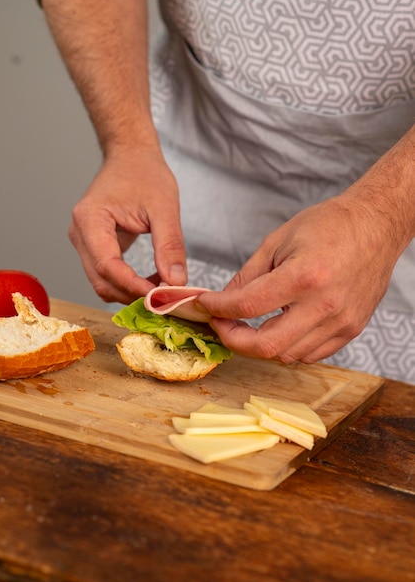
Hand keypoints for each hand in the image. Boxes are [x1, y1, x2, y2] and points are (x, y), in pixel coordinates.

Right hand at [69, 146, 186, 303]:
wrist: (132, 156)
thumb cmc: (144, 173)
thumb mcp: (164, 207)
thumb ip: (170, 246)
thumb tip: (176, 282)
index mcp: (90, 220)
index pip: (107, 266)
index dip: (134, 286)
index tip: (161, 296)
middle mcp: (80, 234)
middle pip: (101, 281)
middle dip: (133, 295)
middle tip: (165, 299)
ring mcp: (84, 242)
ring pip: (102, 283)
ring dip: (131, 293)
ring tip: (162, 290)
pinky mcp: (94, 247)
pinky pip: (107, 275)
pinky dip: (128, 284)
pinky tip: (152, 281)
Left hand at [198, 195, 400, 363]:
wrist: (375, 226)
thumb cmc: (329, 225)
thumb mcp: (279, 240)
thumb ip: (249, 275)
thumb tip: (223, 300)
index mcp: (304, 276)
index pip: (248, 306)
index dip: (218, 309)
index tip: (205, 305)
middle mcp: (325, 305)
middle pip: (267, 346)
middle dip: (234, 340)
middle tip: (221, 325)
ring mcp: (341, 322)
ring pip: (288, 355)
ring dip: (260, 345)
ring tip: (247, 325)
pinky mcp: (351, 330)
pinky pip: (310, 354)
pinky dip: (287, 347)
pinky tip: (278, 328)